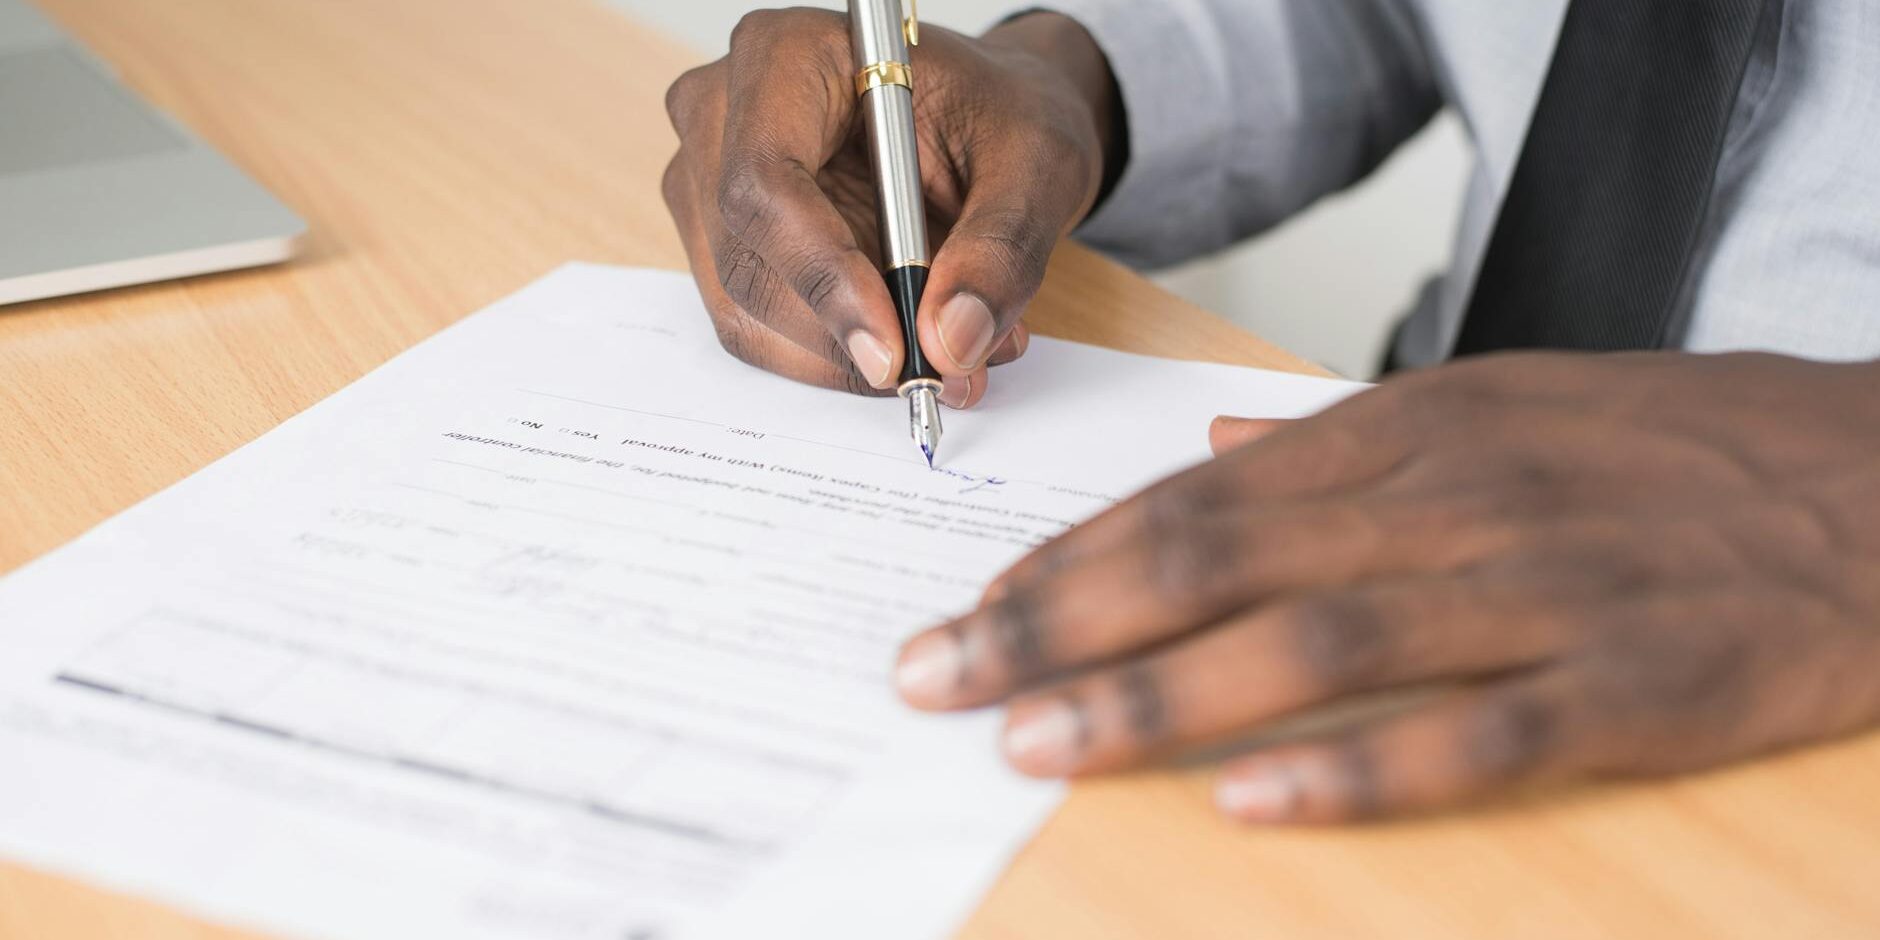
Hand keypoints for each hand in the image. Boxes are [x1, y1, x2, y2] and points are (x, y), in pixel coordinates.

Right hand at [661, 10, 1121, 405]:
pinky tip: (906, 337)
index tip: (892, 350)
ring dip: (845, 356)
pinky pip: (759, 329)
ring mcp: (709, 183)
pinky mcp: (724, 243)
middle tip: (943, 369)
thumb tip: (952, 340)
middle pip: (747, 261)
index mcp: (787, 56)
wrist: (986, 122)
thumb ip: (1001, 248)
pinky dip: (835, 355)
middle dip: (844, 335)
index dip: (823, 276)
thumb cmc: (999, 114)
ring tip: (948, 349)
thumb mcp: (1036, 164)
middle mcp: (723, 115)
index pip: (765, 182)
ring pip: (746, 310)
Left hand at [895, 352, 1879, 822]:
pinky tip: (1249, 803)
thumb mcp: (1501, 400)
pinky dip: (1356, 771)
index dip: (1069, 557)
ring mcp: (1542, 590)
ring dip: (1158, 694)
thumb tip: (1219, 440)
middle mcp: (1452, 498)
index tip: (969, 609)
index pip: (1193, 494)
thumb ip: (1347, 434)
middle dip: (1058, 622)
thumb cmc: (1670, 446)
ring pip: (1313, 642)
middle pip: (1215, 559)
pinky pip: (1473, 735)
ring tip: (1036, 741)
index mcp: (1411, 431)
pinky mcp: (1634, 685)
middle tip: (939, 678)